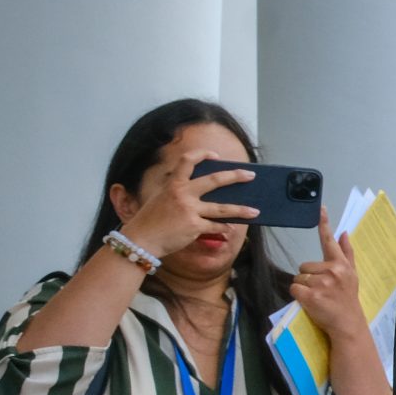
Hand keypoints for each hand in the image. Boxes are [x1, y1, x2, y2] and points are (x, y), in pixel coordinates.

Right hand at [121, 144, 256, 260]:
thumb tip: (208, 193)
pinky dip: (224, 228)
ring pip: (223, 208)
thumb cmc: (150, 220)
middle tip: (251, 174)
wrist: (140, 240)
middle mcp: (183, 194)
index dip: (203, 154)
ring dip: (241, 210)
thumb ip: (179, 191)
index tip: (216, 156)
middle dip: (236, 176)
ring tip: (256, 211)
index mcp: (173, 184)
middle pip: (215, 180)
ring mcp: (190, 210)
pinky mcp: (194, 226)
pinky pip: (216, 226)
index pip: (188, 161)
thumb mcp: (161, 198)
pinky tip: (230, 228)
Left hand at [290, 203, 368, 342]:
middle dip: (308, 276)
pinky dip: (298, 295)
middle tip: (321, 289)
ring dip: (303, 287)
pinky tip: (309, 301)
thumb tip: (344, 233)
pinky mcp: (311, 295)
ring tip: (317, 296)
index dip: (324, 225)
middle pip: (305, 265)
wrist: (347, 324)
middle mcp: (332, 271)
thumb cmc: (348, 299)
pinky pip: (294, 288)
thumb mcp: (351, 275)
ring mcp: (321, 283)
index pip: (329, 242)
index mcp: (341, 264)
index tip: (321, 209)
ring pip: (299, 277)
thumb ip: (346, 254)